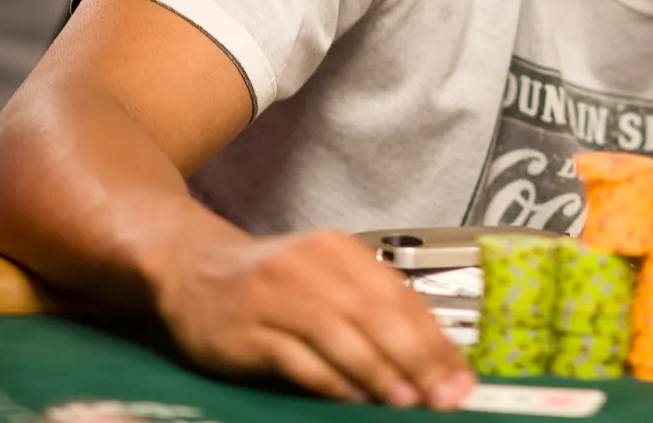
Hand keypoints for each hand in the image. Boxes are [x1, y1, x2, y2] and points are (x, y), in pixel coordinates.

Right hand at [151, 226, 473, 408]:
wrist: (192, 267)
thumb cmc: (271, 279)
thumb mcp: (325, 277)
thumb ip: (372, 309)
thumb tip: (431, 358)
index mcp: (341, 251)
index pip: (402, 297)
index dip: (436, 341)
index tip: (460, 377)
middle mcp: (312, 266)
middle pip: (377, 315)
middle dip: (418, 360)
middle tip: (444, 396)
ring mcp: (277, 295)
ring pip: (341, 337)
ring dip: (380, 373)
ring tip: (408, 402)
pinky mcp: (248, 330)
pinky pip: (298, 360)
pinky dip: (331, 382)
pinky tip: (355, 400)